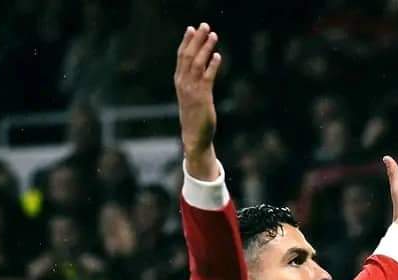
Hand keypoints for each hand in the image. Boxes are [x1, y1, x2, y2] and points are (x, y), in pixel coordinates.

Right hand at [175, 23, 221, 177]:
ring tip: (213, 35)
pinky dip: (212, 65)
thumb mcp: (190, 96)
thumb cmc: (194, 116)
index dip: (186, 42)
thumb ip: (193, 81)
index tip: (191, 29)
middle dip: (196, 39)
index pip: (181, 57)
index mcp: (179, 82)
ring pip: (197, 63)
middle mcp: (183, 84)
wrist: (194, 136)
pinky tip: (218, 56)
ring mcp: (192, 90)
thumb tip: (200, 68)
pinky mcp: (203, 98)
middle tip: (204, 25)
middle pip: (188, 56)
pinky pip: (207, 77)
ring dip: (205, 48)